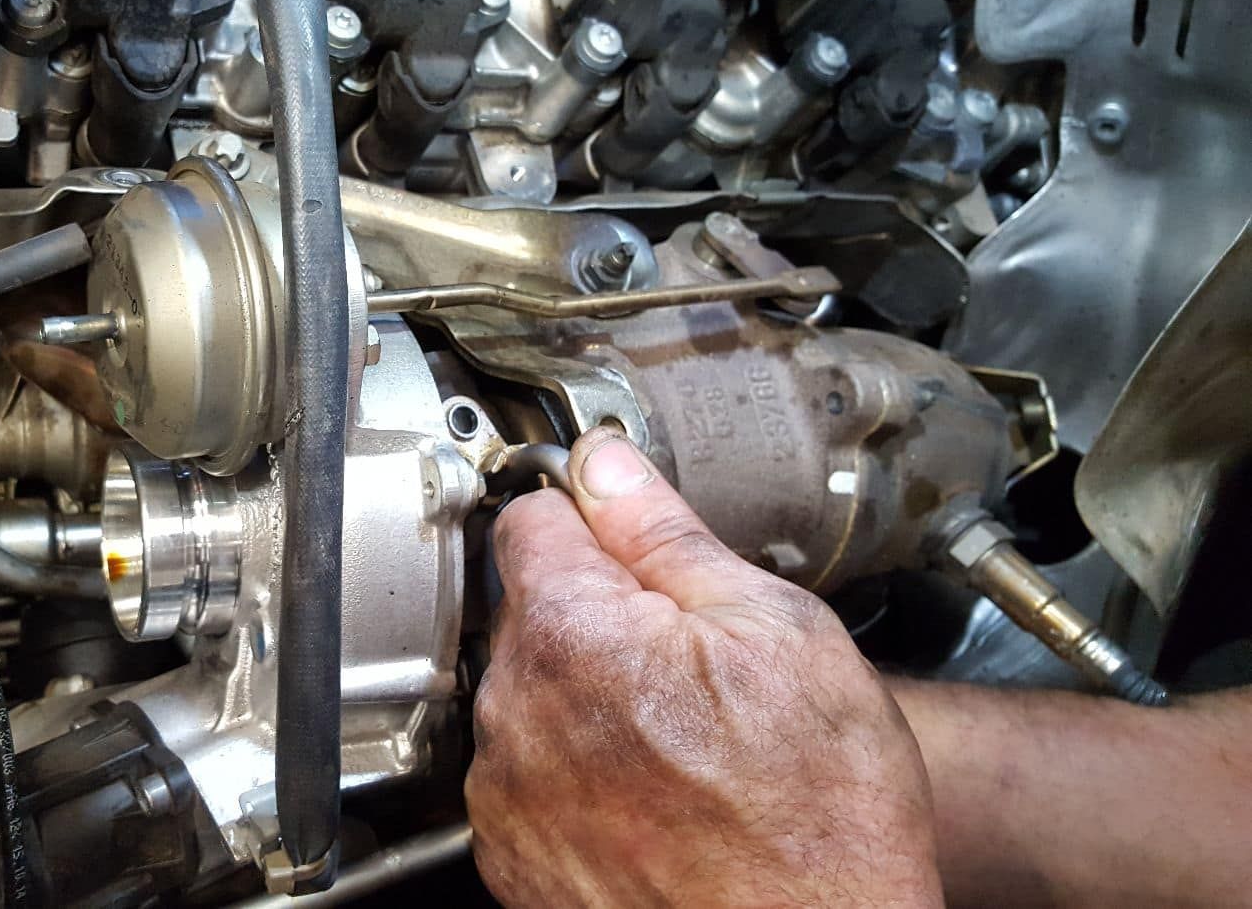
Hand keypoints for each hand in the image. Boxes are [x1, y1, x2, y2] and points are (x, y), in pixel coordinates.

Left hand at [467, 427, 940, 906]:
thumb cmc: (816, 819)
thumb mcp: (777, 631)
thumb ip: (667, 535)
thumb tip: (610, 466)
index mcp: (569, 631)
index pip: (532, 518)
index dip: (590, 515)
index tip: (624, 532)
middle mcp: (513, 711)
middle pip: (533, 611)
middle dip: (601, 614)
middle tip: (694, 660)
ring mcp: (505, 794)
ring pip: (532, 696)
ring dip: (587, 698)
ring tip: (685, 742)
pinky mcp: (511, 856)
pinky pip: (528, 777)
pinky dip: (577, 774)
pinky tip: (655, 794)